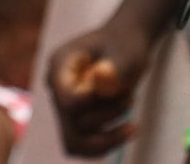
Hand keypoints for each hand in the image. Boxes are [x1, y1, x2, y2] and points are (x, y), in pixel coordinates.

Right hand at [47, 17, 153, 155]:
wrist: (127, 44)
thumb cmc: (127, 43)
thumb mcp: (127, 51)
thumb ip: (116, 67)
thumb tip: (101, 84)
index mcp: (60, 66)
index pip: (66, 100)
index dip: (91, 103)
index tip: (116, 89)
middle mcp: (57, 90)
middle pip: (68, 127)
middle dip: (104, 120)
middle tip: (130, 101)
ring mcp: (65, 107)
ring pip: (75, 143)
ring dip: (108, 134)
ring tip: (130, 104)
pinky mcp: (78, 119)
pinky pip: (86, 145)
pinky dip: (109, 142)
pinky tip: (132, 127)